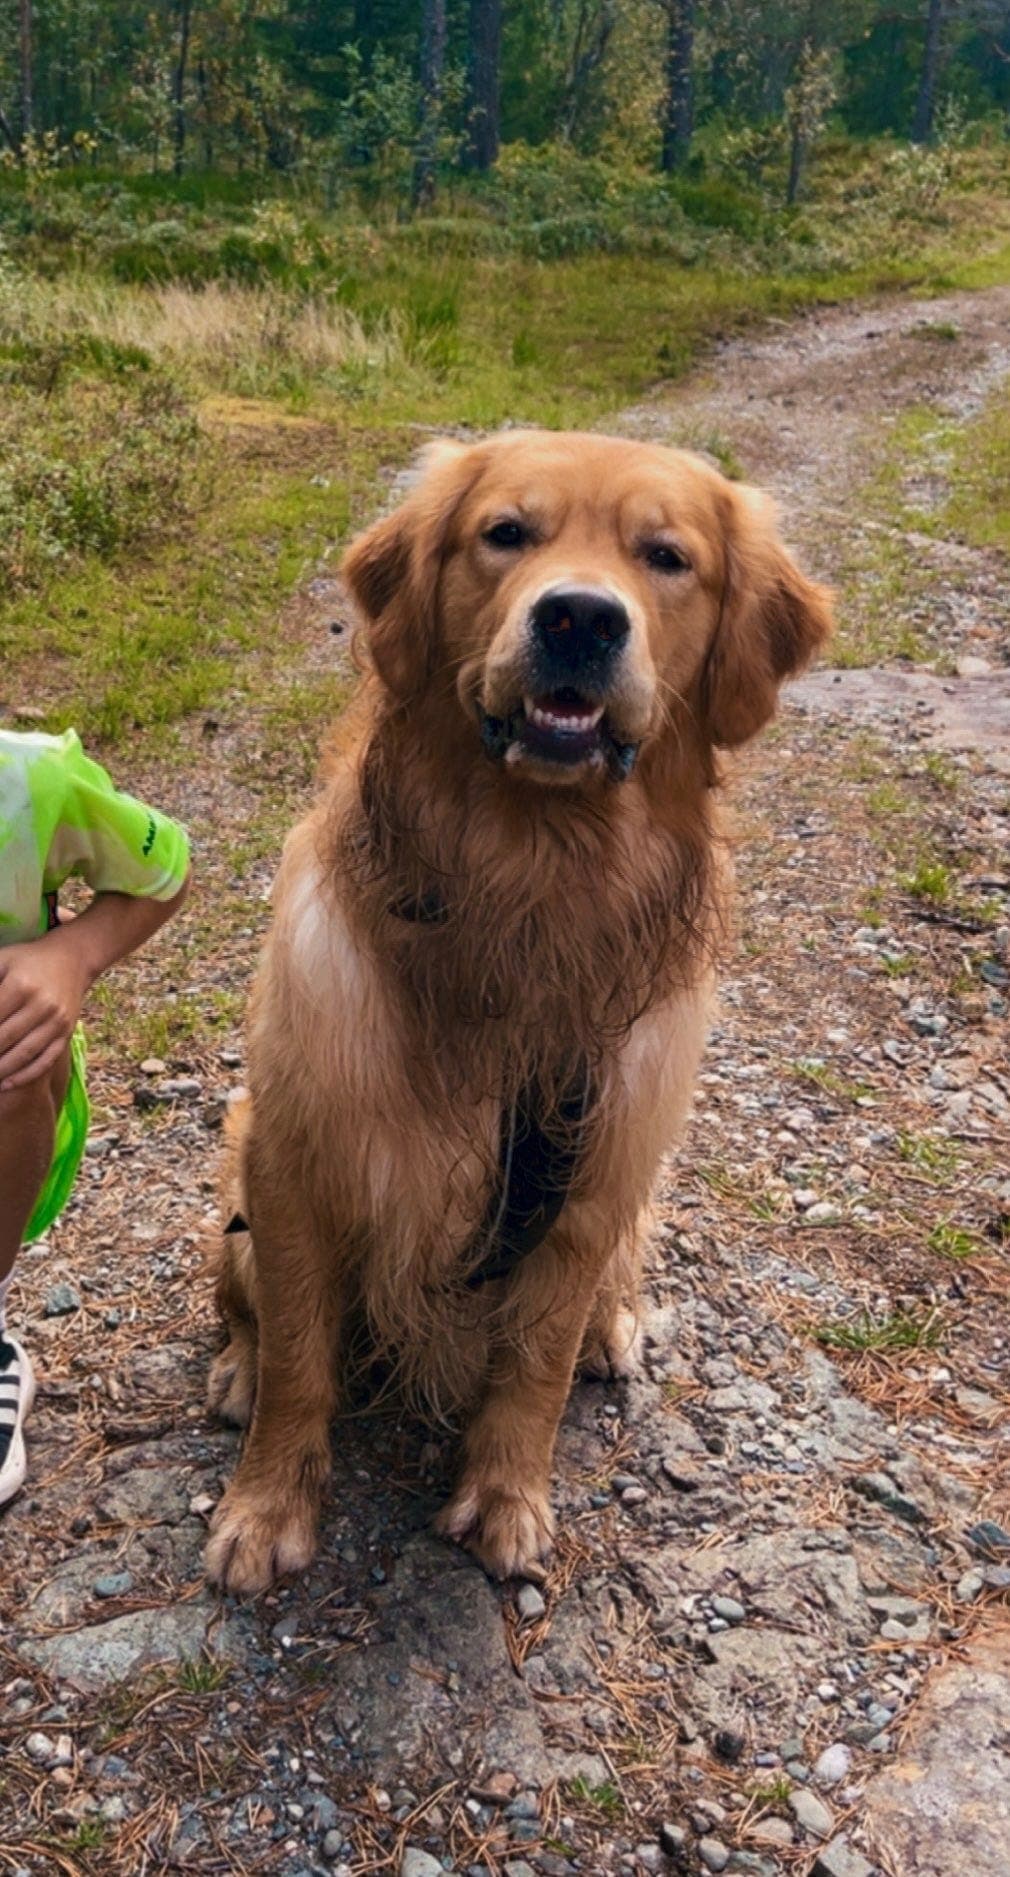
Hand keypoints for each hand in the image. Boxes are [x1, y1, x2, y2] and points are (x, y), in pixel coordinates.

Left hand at [0, 932, 89, 1088]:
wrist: (71, 959)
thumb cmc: (26, 961)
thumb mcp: (1, 961)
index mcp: (20, 985)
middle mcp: (41, 1004)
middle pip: (4, 1039)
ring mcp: (56, 1020)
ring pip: (24, 1054)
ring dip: (0, 1070)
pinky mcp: (65, 1032)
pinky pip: (45, 1060)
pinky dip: (24, 1076)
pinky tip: (5, 1084)